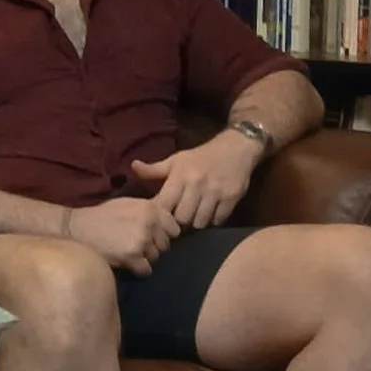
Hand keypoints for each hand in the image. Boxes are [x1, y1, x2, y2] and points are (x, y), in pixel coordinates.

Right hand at [63, 197, 181, 274]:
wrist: (76, 228)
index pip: (174, 228)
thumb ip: (149, 212)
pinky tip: (126, 262)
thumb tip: (168, 223)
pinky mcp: (132, 256)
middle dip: (153, 247)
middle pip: (166, 245)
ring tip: (127, 252)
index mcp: (150, 208)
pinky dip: (137, 269)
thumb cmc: (101, 216)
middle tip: (135, 246)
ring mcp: (141, 240)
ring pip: (156, 258)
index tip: (152, 237)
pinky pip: (146, 270)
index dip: (163, 234)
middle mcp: (149, 223)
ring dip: (144, 258)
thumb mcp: (128, 204)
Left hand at [130, 131, 264, 229]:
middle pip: (182, 218)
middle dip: (179, 221)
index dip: (161, 214)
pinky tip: (211, 212)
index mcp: (180, 175)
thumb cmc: (201, 156)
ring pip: (200, 222)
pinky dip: (214, 220)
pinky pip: (218, 220)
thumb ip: (154, 170)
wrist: (237, 147)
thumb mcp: (176, 160)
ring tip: (196, 215)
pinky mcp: (232, 198)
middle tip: (181, 218)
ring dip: (197, 222)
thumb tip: (133, 167)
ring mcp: (216, 192)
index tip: (163, 216)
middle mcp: (197, 184)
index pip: (164, 205)